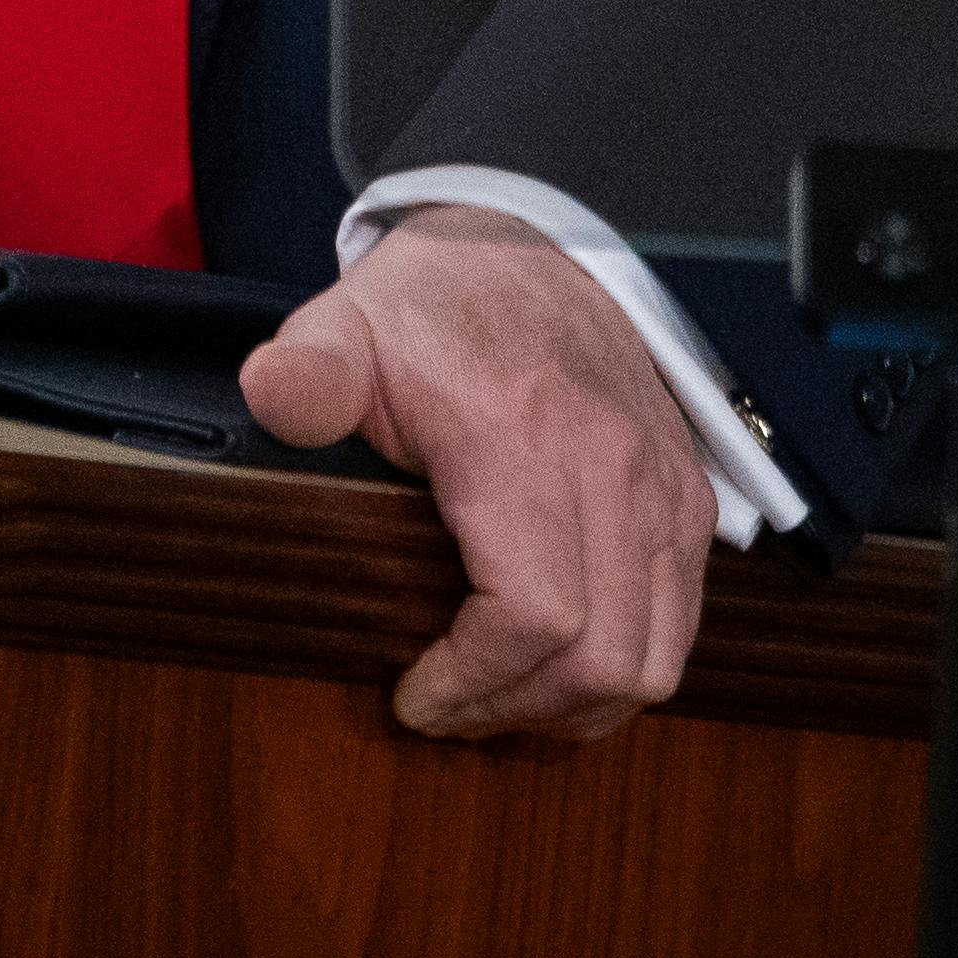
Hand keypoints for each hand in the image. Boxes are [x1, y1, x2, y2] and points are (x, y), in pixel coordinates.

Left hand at [238, 203, 714, 740]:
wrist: (522, 246)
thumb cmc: (431, 303)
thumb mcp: (348, 325)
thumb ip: (310, 371)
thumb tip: (269, 392)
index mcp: (526, 439)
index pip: (536, 615)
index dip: (475, 683)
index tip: (413, 696)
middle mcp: (615, 468)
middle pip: (604, 657)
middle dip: (519, 709)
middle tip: (449, 710)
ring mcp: (663, 486)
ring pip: (657, 655)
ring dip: (580, 703)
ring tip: (502, 698)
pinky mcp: (687, 496)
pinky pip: (684, 618)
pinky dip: (628, 663)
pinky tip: (560, 662)